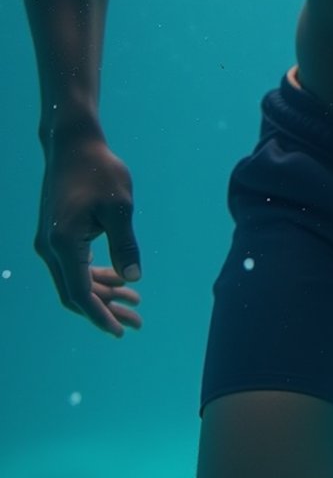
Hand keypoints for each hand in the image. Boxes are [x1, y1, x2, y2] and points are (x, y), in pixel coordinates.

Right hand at [36, 136, 142, 337]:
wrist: (73, 145)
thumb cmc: (100, 172)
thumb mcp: (120, 207)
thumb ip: (125, 244)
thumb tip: (133, 278)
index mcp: (63, 244)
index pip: (80, 293)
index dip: (100, 315)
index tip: (120, 332)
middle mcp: (50, 248)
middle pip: (76, 293)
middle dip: (106, 310)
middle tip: (137, 323)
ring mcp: (50, 242)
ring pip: (75, 281)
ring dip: (104, 294)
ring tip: (136, 303)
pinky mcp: (56, 235)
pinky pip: (74, 266)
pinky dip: (96, 276)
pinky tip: (121, 279)